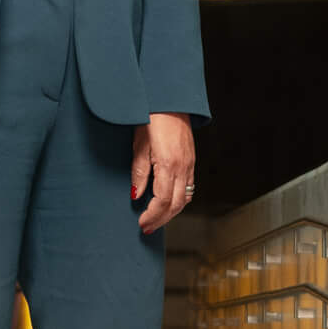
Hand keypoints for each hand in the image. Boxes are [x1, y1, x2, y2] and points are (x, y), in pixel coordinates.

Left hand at [131, 113, 194, 233]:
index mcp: (168, 165)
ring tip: (157, 220)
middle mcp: (183, 167)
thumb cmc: (151, 118)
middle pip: (176, 204)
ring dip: (171, 212)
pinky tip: (169, 202)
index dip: (152, 216)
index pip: (162, 201)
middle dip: (161, 219)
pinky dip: (179, 200)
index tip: (141, 223)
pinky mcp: (191, 160)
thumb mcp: (139, 145)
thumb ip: (138, 172)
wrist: (170, 100)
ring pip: (185, 198)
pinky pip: (189, 187)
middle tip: (147, 228)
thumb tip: (135, 194)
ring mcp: (190, 164)